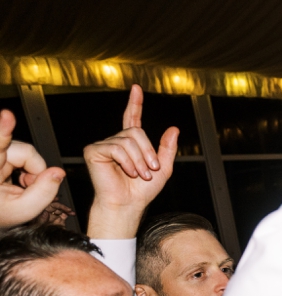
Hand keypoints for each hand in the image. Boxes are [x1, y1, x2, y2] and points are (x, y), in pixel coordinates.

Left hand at [0, 111, 65, 228]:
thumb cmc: (1, 212)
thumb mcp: (23, 210)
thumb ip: (43, 193)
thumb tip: (59, 173)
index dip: (4, 130)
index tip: (7, 116)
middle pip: (25, 151)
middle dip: (33, 170)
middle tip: (27, 187)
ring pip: (25, 150)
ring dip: (29, 169)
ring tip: (21, 185)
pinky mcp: (1, 148)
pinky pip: (21, 151)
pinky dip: (25, 165)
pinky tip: (18, 177)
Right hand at [84, 86, 178, 237]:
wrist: (127, 206)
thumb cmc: (141, 193)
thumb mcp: (162, 170)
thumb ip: (168, 149)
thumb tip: (174, 129)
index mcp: (130, 144)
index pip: (133, 119)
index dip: (135, 103)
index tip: (136, 88)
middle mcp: (116, 141)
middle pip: (136, 132)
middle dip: (148, 152)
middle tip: (150, 171)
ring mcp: (104, 145)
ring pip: (127, 141)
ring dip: (139, 161)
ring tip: (139, 175)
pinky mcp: (94, 151)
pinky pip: (116, 148)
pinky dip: (126, 162)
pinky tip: (126, 173)